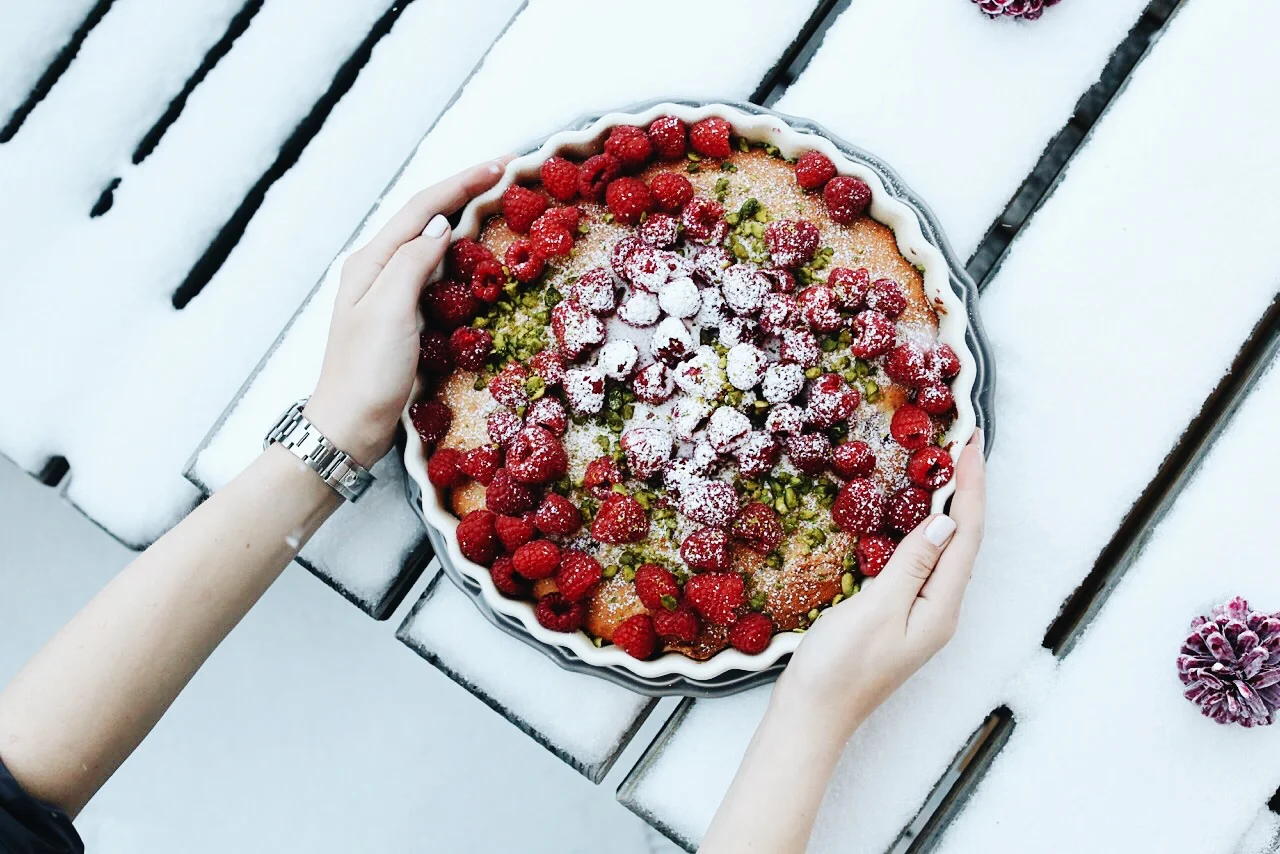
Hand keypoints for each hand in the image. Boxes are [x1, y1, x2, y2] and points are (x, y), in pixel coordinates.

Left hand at [304, 157, 510, 466]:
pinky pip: (434, 271)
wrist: (348, 426)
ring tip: (498, 204)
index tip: (502, 166)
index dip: (462, 182)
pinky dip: (459, 254)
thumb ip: (412, 263)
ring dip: (463, 217)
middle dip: (465, 191)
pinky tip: (475, 257)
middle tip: (508, 176)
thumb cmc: (366, 374)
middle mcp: (378, 269)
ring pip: (430, 241)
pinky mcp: (401, 316)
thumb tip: (440, 227)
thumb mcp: (389, 312)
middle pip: (425, 216)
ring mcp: (389, 293)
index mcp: (371, 262)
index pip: (422, 207)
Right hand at [773, 431, 986, 738]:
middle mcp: (940, 610)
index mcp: (941, 608)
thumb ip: (912, 564)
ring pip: (946, 551)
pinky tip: (914, 517)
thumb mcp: (876, 609)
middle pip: (964, 541)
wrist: (813, 715)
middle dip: (968, 491)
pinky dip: (925, 530)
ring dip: (950, 507)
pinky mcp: (900, 616)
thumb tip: (944, 521)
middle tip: (964, 444)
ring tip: (948, 468)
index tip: (972, 442)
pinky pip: (924, 563)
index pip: (966, 535)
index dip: (972, 487)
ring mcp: (921, 615)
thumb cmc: (839, 666)